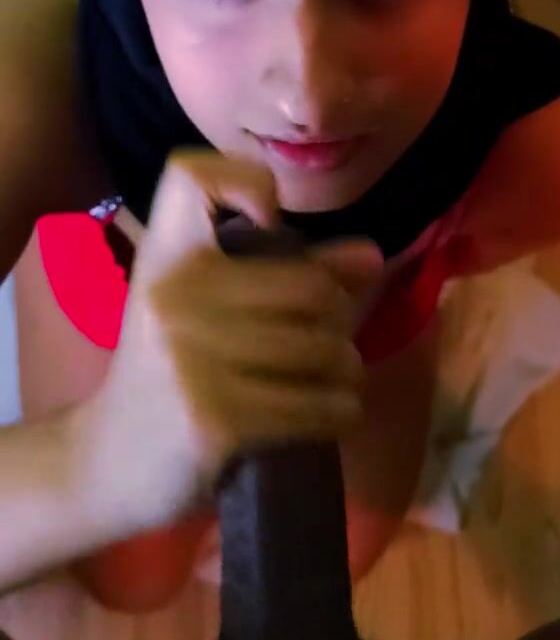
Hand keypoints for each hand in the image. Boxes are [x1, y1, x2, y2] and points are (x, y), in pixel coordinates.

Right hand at [77, 148, 382, 532]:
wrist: (109, 463)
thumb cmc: (169, 372)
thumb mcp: (209, 309)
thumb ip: (291, 272)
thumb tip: (370, 256)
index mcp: (165, 256)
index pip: (192, 176)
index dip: (246, 182)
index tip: (269, 223)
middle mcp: (175, 296)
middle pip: (311, 285)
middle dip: (338, 318)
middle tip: (328, 338)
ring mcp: (193, 359)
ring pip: (325, 349)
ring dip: (346, 370)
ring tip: (332, 378)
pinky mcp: (218, 419)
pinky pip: (318, 406)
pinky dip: (340, 411)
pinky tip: (331, 413)